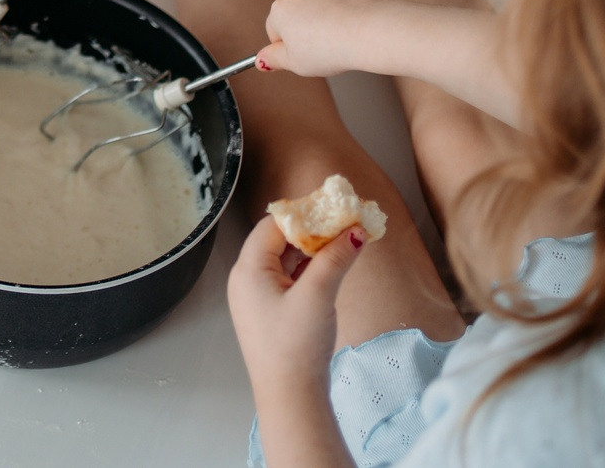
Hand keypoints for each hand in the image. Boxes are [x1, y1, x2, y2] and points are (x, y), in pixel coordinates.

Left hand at [227, 214, 373, 406]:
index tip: (334, 207)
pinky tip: (334, 265)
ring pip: (287, 260)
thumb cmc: (295, 347)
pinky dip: (311, 269)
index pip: (273, 226)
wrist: (290, 397)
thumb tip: (357, 230)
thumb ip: (336, 258)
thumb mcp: (317, 296)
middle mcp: (247, 280)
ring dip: (315, 250)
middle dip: (313, 230)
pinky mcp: (273, 311)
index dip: (305, 214)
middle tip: (345, 222)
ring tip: (346, 240)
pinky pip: (290, 278)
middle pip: (279, 240)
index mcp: (247, 270)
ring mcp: (259, 297)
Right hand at [260, 0, 397, 77]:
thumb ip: (275, 59)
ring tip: (348, 36)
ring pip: (327, 0)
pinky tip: (363, 21)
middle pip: (301, 11)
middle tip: (329, 48)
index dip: (290, 47)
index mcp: (281, 9)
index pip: (276, 30)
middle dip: (311, 27)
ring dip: (333, 14)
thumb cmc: (331, 50)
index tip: (307, 56)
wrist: (371, 30)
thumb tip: (261, 59)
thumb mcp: (296, 64)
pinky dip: (355, 4)